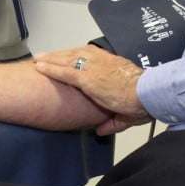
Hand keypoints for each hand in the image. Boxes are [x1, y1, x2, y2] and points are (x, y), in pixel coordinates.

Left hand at [34, 45, 151, 134]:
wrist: (146, 94)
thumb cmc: (142, 101)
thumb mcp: (126, 113)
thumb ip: (111, 122)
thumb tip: (99, 131)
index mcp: (112, 65)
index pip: (90, 56)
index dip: (76, 56)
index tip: (67, 57)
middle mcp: (101, 62)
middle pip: (75, 54)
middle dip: (60, 54)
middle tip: (46, 55)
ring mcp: (93, 68)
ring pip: (67, 60)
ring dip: (51, 59)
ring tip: (38, 59)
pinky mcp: (87, 78)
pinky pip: (64, 71)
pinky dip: (51, 68)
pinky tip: (39, 67)